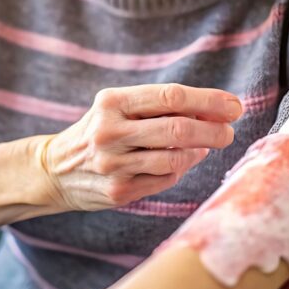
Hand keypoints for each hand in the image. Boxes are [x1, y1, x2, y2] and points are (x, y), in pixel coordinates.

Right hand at [35, 83, 242, 211]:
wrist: (55, 170)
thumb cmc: (100, 131)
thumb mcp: (118, 108)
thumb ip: (160, 107)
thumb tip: (214, 112)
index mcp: (112, 102)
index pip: (171, 96)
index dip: (209, 101)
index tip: (234, 106)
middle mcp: (110, 132)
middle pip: (177, 129)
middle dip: (213, 130)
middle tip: (229, 132)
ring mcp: (113, 165)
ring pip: (174, 159)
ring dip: (199, 151)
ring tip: (207, 145)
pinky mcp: (118, 192)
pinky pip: (164, 180)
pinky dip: (181, 169)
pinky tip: (184, 161)